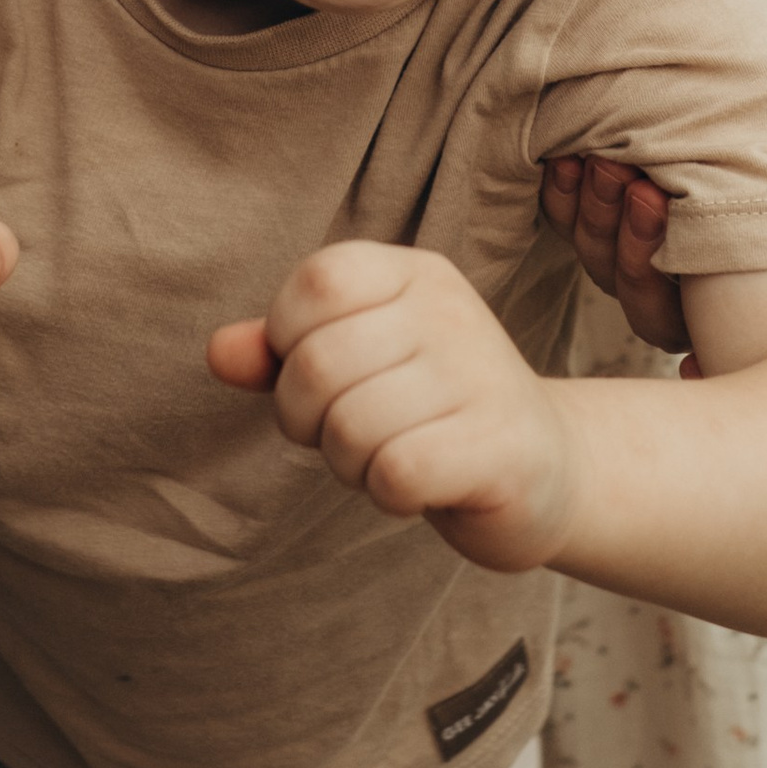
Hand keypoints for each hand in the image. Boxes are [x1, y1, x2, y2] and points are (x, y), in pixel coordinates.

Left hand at [209, 243, 578, 575]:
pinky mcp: (501, 445)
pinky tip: (420, 487)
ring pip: (349, 426)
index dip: (288, 342)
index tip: (323, 376)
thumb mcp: (354, 367)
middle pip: (317, 364)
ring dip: (350, 464)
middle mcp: (452, 311)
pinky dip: (388, 494)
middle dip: (308, 421)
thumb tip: (220, 353)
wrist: (546, 469)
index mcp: (415, 273)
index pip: (316, 282)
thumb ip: (283, 353)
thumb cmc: (429, 411)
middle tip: (353, 436)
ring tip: (391, 458)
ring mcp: (482, 375)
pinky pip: (395, 471)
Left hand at [541, 109, 766, 346]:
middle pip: (640, 301)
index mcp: (760, 294)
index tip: (657, 205)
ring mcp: (665, 256)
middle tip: (627, 174)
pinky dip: (566, 200)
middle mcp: (709, 290)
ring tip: (600, 158)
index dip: (660, 286)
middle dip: (622, 242)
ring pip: (603, 266)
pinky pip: (577, 229)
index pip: (692, 328)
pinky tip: (566, 163)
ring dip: (592, 216)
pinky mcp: (628, 216)